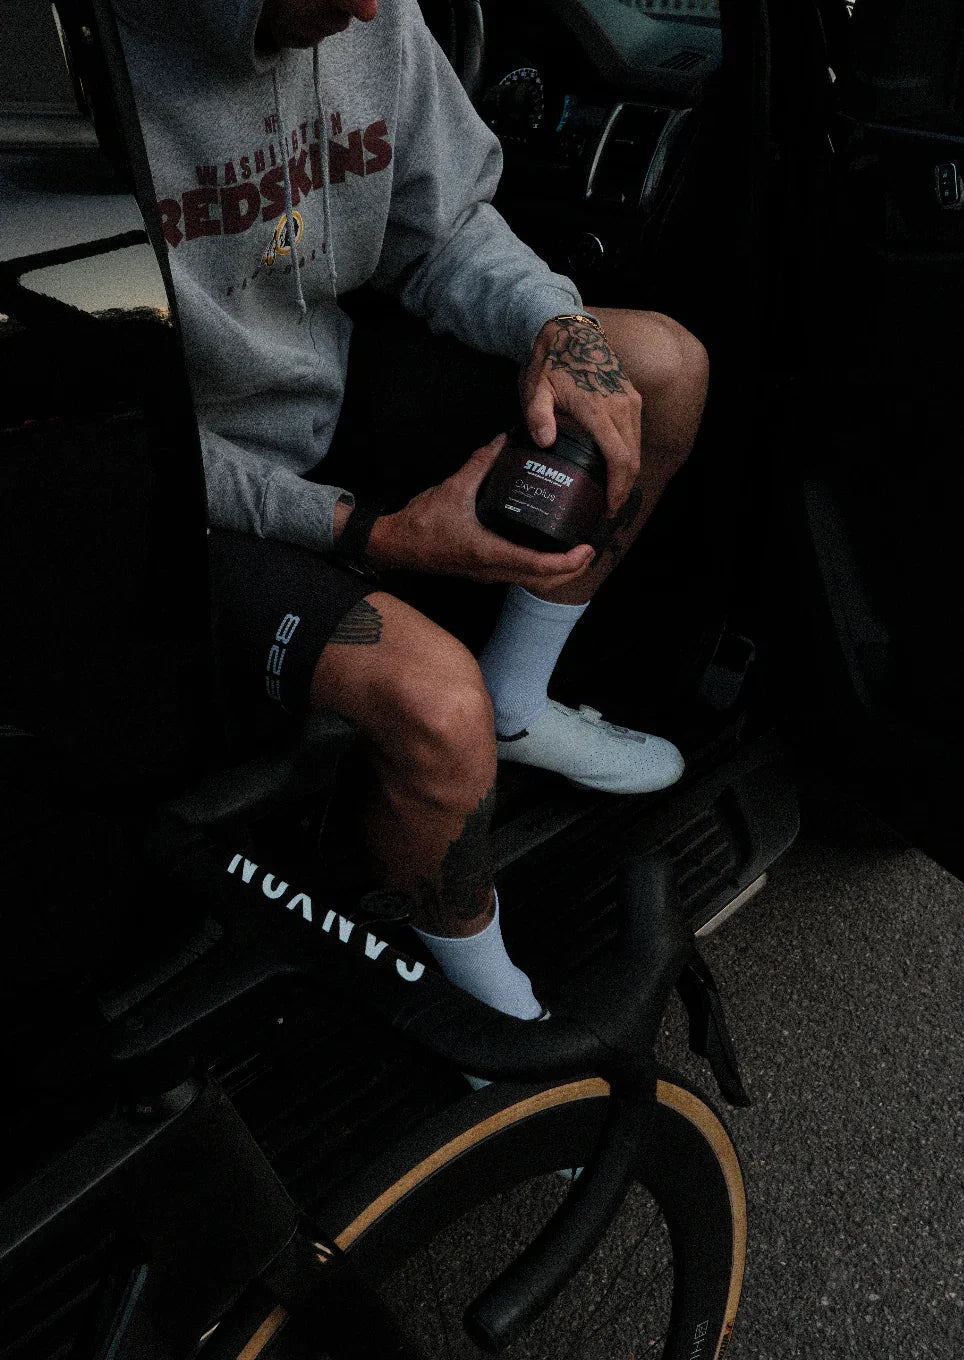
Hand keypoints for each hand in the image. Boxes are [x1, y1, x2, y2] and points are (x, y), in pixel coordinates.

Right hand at [366, 432, 594, 588]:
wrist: (394, 545)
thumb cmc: (420, 523)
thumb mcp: (453, 488)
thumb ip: (480, 463)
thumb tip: (502, 440)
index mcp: (489, 553)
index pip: (538, 566)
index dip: (567, 562)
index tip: (587, 549)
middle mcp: (491, 570)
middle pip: (541, 580)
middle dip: (569, 569)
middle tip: (588, 548)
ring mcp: (486, 573)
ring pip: (529, 580)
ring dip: (555, 570)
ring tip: (572, 548)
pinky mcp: (482, 569)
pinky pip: (517, 573)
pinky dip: (537, 566)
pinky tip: (543, 545)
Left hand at [520, 318, 641, 513]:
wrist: (568, 331)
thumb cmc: (549, 362)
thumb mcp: (536, 389)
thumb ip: (538, 416)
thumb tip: (545, 442)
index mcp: (599, 410)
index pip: (619, 459)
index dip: (617, 489)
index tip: (608, 508)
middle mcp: (621, 407)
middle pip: (633, 459)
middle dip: (624, 488)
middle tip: (607, 508)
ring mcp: (630, 400)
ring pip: (637, 447)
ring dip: (628, 472)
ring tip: (610, 491)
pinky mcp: (631, 396)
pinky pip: (635, 433)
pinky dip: (629, 454)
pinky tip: (614, 465)